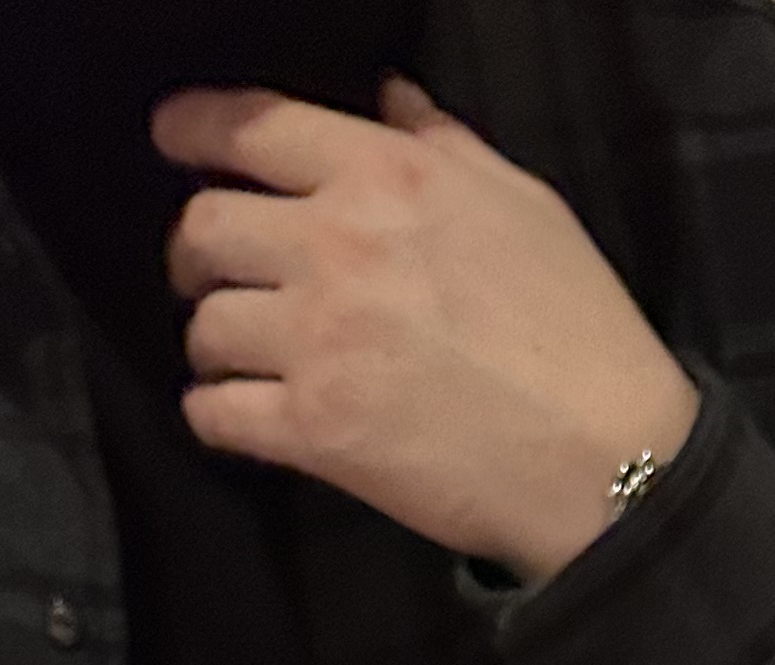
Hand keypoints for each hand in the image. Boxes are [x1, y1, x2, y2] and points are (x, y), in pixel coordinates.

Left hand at [158, 80, 698, 581]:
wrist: (603, 455)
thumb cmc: (578, 326)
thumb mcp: (522, 202)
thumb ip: (442, 144)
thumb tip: (389, 100)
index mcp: (385, 175)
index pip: (251, 127)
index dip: (192, 129)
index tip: (171, 138)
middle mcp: (336, 245)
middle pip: (203, 228)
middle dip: (194, 252)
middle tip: (212, 275)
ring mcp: (318, 341)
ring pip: (203, 325)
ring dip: (212, 340)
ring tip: (242, 356)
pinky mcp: (314, 431)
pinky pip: (215, 413)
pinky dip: (214, 413)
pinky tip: (239, 415)